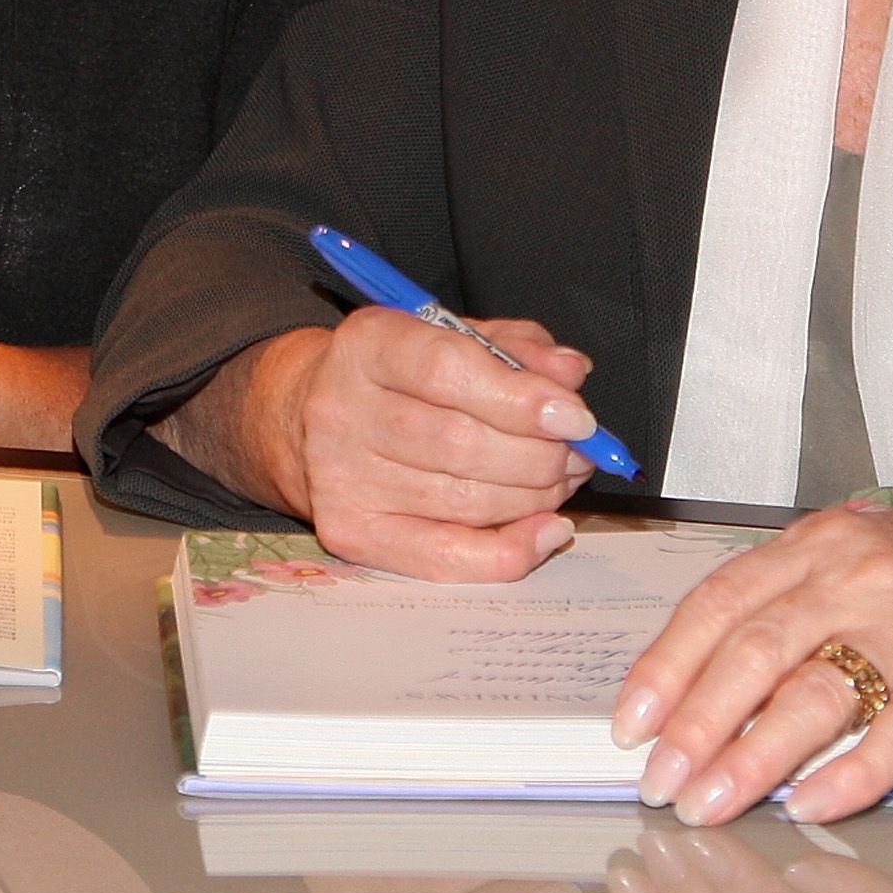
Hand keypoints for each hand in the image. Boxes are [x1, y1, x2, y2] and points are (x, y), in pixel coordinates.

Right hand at [249, 305, 599, 580]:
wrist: (311, 418)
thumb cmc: (399, 374)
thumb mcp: (453, 336)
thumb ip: (516, 348)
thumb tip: (570, 374)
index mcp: (368, 343)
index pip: (448, 370)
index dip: (521, 398)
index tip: (576, 416)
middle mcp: (343, 410)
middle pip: (460, 443)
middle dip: (541, 454)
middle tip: (580, 451)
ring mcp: (342, 478)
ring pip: (463, 500)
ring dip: (536, 496)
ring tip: (563, 478)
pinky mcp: (351, 533)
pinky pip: (445, 556)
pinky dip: (509, 550)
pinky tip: (546, 529)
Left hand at [612, 493, 892, 826]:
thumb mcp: (867, 550)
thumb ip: (796, 595)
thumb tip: (710, 668)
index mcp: (823, 541)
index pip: (722, 600)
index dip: (668, 664)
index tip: (633, 720)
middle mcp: (860, 572)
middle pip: (755, 650)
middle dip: (696, 724)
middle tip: (660, 780)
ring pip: (815, 692)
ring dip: (753, 758)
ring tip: (712, 802)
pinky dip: (853, 771)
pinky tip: (814, 804)